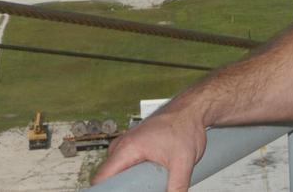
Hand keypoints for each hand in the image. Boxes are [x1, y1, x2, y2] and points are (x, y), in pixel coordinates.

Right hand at [92, 105, 207, 191]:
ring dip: (130, 182)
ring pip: (119, 172)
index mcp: (127, 148)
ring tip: (147, 184)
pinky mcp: (135, 147)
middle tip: (143, 188)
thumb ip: (177, 187)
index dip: (106, 191)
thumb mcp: (183, 162)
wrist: (191, 110)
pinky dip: (134, 175)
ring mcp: (127, 145)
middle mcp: (122, 145)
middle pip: (111, 177)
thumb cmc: (185, 125)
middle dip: (124, 188)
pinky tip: (148, 180)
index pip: (101, 178)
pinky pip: (126, 166)